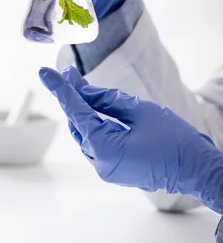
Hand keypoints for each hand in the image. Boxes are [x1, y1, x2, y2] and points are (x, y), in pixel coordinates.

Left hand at [39, 66, 222, 213]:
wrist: (198, 170)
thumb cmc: (175, 140)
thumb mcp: (140, 111)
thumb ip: (106, 99)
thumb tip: (82, 89)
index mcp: (105, 148)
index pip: (76, 111)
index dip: (61, 89)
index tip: (45, 73)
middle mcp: (100, 163)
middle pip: (78, 123)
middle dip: (73, 97)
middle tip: (71, 72)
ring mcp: (106, 170)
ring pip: (85, 134)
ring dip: (82, 110)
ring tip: (80, 85)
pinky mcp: (113, 170)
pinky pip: (96, 143)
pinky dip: (93, 125)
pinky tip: (94, 108)